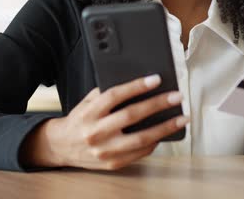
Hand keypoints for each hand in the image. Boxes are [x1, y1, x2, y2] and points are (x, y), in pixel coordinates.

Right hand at [24, 74, 188, 169]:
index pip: (115, 96)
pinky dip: (155, 142)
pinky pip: (139, 153)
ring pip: (141, 139)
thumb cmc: (80, 119)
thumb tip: (139, 84)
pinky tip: (165, 133)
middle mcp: (96, 132)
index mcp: (89, 113)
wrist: (61, 146)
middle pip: (131, 116)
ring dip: (165, 128)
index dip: (137, 86)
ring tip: (181, 118)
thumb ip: (106, 93)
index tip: (156, 79)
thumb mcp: (87, 102)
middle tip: (176, 97)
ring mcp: (105, 151)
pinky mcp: (112, 164)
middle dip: (157, 105)